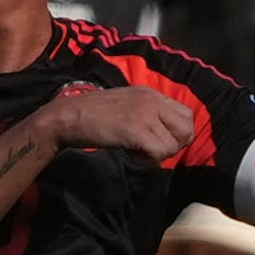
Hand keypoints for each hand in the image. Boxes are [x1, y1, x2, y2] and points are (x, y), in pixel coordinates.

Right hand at [40, 83, 199, 161]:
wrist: (68, 117)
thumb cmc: (91, 115)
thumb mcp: (125, 104)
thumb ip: (146, 113)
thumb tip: (162, 134)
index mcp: (150, 93)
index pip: (186, 114)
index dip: (177, 134)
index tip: (157, 141)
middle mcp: (152, 100)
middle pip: (187, 129)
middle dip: (174, 145)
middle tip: (151, 150)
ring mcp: (145, 114)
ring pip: (174, 144)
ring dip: (158, 155)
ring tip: (137, 153)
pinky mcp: (136, 130)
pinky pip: (159, 152)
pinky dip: (148, 161)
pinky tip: (131, 156)